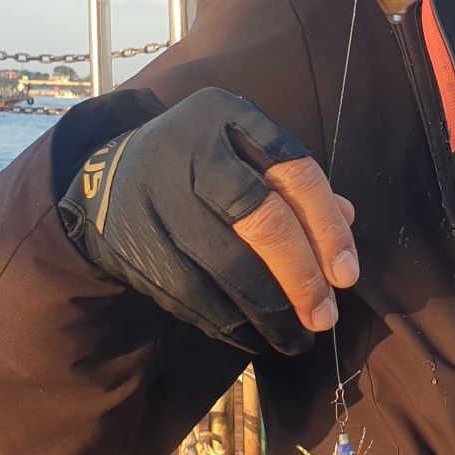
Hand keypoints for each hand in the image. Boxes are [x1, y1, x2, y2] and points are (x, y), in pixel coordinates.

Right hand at [60, 88, 358, 354]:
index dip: (328, 228)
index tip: (347, 276)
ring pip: (230, 265)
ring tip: (297, 338)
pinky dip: (230, 322)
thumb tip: (349, 217)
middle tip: (324, 318)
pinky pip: (193, 293)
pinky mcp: (135, 241)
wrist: (105, 183)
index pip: (296, 171)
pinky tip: (253, 337)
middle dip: (302, 278)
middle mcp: (191, 150)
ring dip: (271, 312)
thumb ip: (293, 185)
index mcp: (228, 116)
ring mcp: (157, 195)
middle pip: (265, 220)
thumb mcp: (244, 156)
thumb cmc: (199, 171)